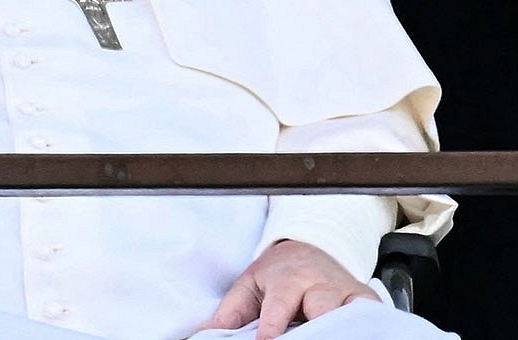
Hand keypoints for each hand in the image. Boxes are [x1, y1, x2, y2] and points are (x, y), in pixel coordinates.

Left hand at [200, 239, 379, 339]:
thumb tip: (207, 336)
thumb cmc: (275, 274)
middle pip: (321, 308)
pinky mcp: (365, 301)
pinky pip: (371, 314)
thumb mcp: (248, 286)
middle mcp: (319, 284)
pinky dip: (366, 326)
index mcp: (286, 278)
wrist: (307, 248)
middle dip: (316, 329)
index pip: (279, 305)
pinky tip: (359, 333)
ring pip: (350, 311)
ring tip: (335, 337)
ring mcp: (345, 292)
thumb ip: (230, 313)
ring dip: (344, 328)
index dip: (273, 326)